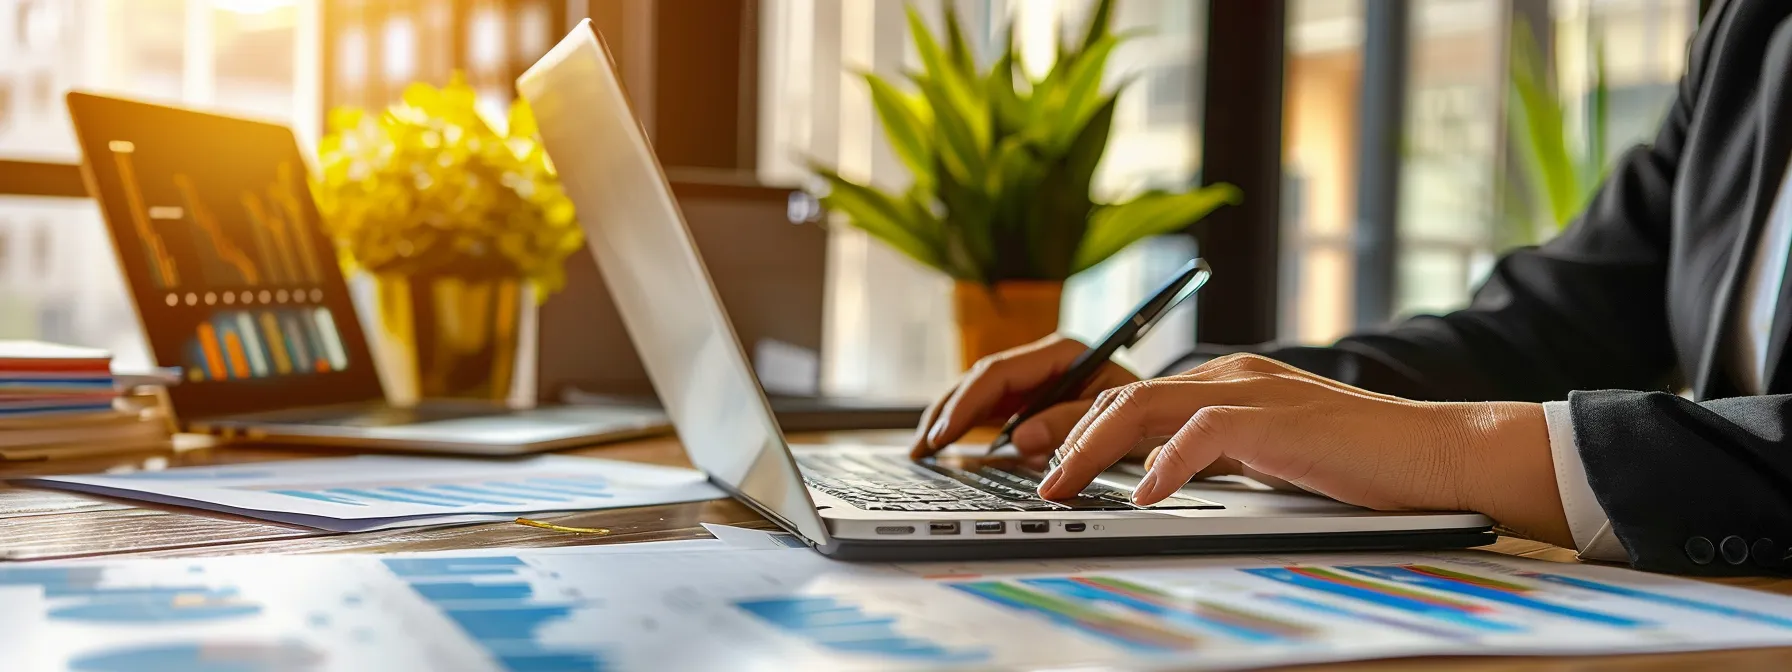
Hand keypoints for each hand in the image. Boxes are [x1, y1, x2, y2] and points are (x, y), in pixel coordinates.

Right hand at [911, 336, 1139, 462]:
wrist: (1178, 418)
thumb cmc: (1154, 412)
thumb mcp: (1120, 417)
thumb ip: (1072, 424)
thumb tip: (1021, 438)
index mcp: (1063, 353)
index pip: (998, 373)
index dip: (966, 404)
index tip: (945, 434)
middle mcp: (1044, 362)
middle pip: (980, 381)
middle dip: (946, 413)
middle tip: (922, 449)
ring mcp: (1036, 380)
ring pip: (978, 394)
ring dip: (948, 420)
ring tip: (922, 450)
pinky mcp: (1033, 400)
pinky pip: (990, 410)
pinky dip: (966, 428)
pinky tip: (946, 448)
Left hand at [1036, 353, 1573, 546]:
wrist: (1435, 454)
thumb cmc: (1362, 463)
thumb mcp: (1274, 454)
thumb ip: (1223, 453)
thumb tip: (1166, 477)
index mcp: (1229, 381)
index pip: (1136, 395)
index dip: (1081, 426)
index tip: (1043, 459)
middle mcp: (1231, 376)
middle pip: (1124, 396)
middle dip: (1069, 437)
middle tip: (1038, 479)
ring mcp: (1251, 392)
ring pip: (1144, 407)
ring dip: (1093, 450)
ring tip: (1064, 487)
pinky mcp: (1273, 420)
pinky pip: (1199, 434)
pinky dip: (1163, 466)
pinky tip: (1143, 496)